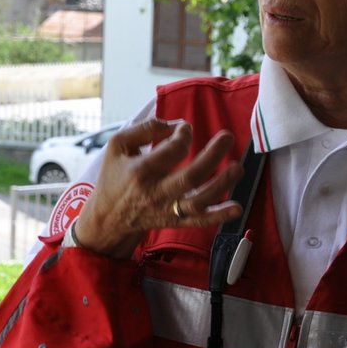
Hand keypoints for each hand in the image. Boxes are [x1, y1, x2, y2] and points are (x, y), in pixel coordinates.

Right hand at [74, 117, 243, 257]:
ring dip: (222, 185)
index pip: (171, 150)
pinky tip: (237, 208)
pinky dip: (219, 216)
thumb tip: (176, 125)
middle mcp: (155, 192)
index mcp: (140, 171)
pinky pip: (199, 222)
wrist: (108, 217)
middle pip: (189, 176)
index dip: (183, 134)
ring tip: (238, 167)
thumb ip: (145, 129)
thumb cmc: (115, 176)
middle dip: (212, 156)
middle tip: (228, 137)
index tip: (185, 129)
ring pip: (199, 201)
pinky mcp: (174, 222)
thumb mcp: (118, 146)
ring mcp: (167, 210)